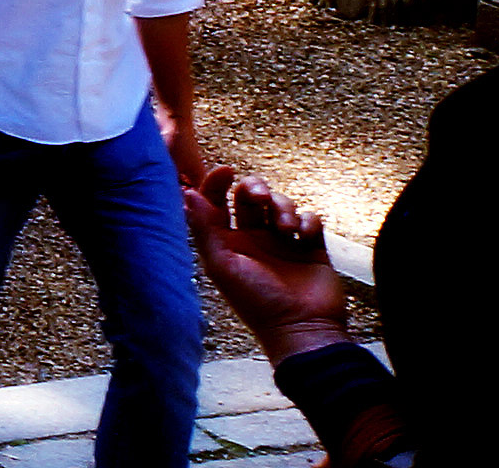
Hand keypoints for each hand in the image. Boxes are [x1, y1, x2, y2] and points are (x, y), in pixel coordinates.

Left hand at [186, 167, 349, 345]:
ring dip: (283, 206)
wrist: (302, 328)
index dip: (217, 182)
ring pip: (281, 203)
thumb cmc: (257, 301)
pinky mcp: (311, 246)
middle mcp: (253, 238)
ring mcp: (283, 241)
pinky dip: (307, 220)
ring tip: (285, 227)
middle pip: (250, 195)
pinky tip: (303, 235)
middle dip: (255, 187)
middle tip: (259, 196)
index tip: (225, 170)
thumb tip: (187, 193)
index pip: (217, 201)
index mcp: (227, 241)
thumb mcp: (222, 265)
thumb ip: (204, 228)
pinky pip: (309, 218)